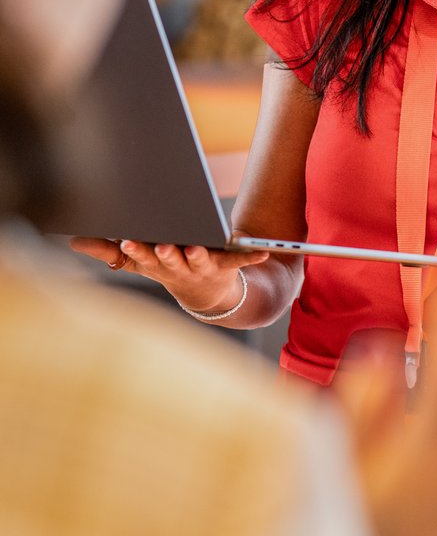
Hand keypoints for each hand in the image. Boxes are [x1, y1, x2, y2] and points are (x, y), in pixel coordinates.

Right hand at [69, 236, 268, 312]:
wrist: (208, 295)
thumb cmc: (167, 267)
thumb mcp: (137, 259)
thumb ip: (108, 250)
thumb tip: (73, 240)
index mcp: (156, 262)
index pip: (143, 256)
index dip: (137, 249)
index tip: (129, 239)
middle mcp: (179, 266)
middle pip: (171, 259)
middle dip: (165, 254)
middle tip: (163, 246)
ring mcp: (203, 267)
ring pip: (199, 261)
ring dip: (198, 256)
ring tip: (196, 248)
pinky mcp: (226, 266)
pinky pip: (239, 261)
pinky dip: (251, 256)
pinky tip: (264, 251)